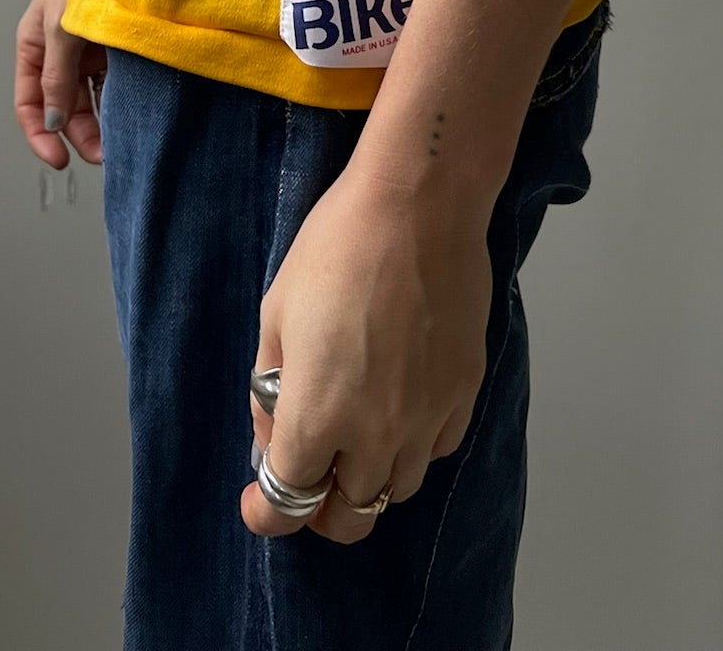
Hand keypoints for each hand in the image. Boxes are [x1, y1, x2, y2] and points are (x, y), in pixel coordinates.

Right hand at [14, 0, 107, 168]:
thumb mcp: (61, 29)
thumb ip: (56, 77)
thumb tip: (52, 122)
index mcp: (34, 46)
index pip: (29, 103)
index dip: (40, 136)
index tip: (60, 160)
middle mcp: (58, 52)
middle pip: (63, 106)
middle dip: (80, 134)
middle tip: (104, 155)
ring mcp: (87, 49)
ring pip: (90, 98)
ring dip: (101, 121)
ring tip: (120, 141)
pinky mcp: (114, 45)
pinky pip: (113, 82)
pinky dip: (118, 100)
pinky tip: (130, 113)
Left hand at [241, 162, 493, 543]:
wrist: (421, 204)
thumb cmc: (338, 246)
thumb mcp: (277, 313)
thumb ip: (270, 390)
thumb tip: (275, 435)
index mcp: (317, 416)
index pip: (288, 505)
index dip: (266, 513)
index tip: (258, 499)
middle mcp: (375, 434)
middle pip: (349, 518)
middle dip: (320, 510)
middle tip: (308, 475)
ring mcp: (427, 417)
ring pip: (396, 489)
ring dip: (368, 478)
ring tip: (354, 435)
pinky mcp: (464, 392)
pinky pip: (436, 449)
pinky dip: (412, 446)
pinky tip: (399, 407)